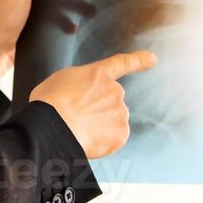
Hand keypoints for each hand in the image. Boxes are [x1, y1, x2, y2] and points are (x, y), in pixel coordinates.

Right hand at [28, 49, 157, 159]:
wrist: (52, 126)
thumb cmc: (49, 103)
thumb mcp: (60, 81)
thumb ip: (79, 85)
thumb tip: (81, 97)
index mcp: (98, 74)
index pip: (122, 63)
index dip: (139, 60)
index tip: (153, 59)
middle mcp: (115, 91)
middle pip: (110, 103)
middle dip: (98, 111)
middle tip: (76, 119)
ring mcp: (120, 112)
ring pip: (111, 123)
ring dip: (98, 128)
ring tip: (77, 130)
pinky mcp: (121, 134)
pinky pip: (113, 140)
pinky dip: (102, 144)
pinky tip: (86, 142)